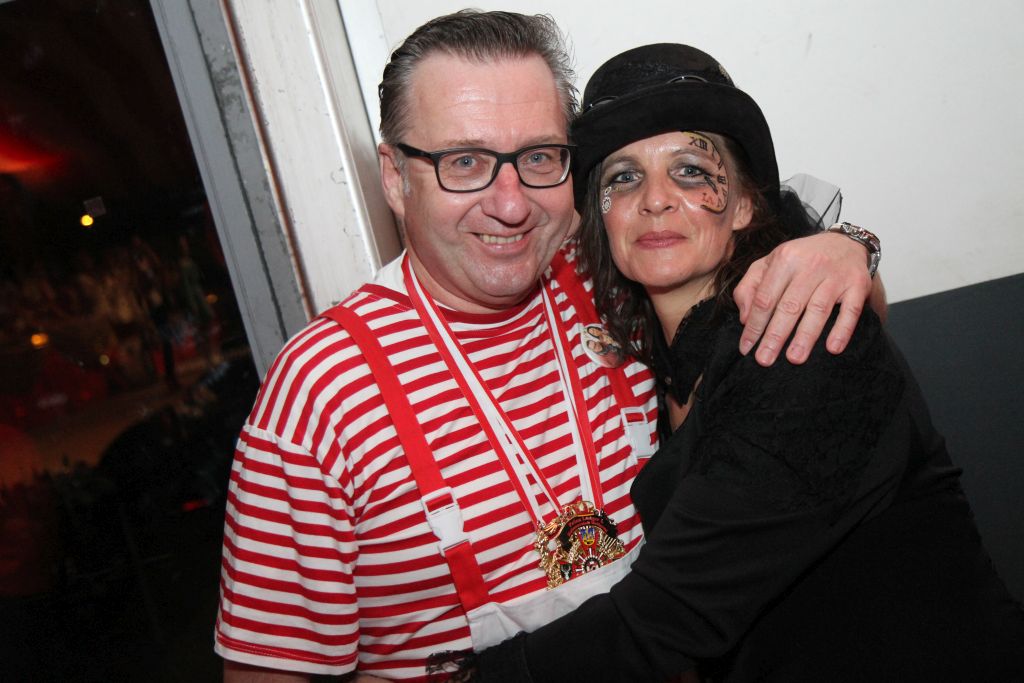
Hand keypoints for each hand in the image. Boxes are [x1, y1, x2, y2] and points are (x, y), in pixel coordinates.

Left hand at [734, 232, 872, 365]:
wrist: (846, 242)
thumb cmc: (801, 258)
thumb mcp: (770, 263)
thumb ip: (750, 287)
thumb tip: (745, 318)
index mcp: (785, 259)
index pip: (765, 298)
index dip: (755, 325)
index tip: (746, 348)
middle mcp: (810, 265)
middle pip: (789, 306)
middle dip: (775, 336)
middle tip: (765, 360)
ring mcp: (836, 275)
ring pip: (818, 309)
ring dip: (805, 337)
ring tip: (794, 359)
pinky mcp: (858, 284)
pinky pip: (851, 310)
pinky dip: (843, 329)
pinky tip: (833, 348)